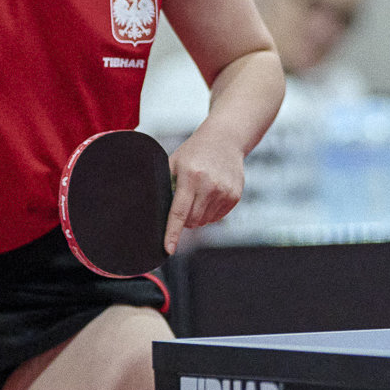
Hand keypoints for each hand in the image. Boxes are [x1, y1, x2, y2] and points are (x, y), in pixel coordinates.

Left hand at [164, 132, 246, 253]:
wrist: (225, 140)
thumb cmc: (194, 152)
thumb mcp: (175, 163)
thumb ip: (166, 186)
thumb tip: (155, 213)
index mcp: (191, 177)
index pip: (179, 212)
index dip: (172, 233)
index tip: (168, 249)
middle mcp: (210, 186)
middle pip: (192, 221)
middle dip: (183, 219)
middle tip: (183, 202)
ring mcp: (224, 192)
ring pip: (204, 221)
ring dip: (196, 215)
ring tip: (198, 194)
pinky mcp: (234, 196)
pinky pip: (216, 217)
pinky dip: (209, 212)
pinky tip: (210, 195)